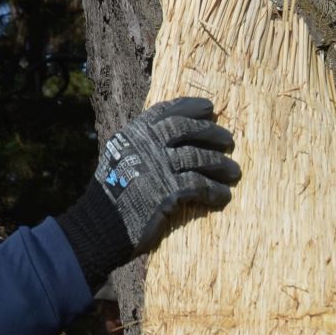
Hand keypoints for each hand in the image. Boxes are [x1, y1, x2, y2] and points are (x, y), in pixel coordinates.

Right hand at [94, 97, 241, 253]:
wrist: (101, 228)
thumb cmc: (113, 198)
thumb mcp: (122, 161)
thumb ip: (143, 148)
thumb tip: (175, 143)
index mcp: (132, 135)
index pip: (164, 111)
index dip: (189, 107)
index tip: (208, 107)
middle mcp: (144, 145)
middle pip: (185, 129)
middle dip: (210, 132)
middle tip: (229, 141)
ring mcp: (155, 167)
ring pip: (197, 157)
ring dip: (220, 165)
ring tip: (234, 172)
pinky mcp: (166, 191)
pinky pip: (200, 186)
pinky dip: (215, 191)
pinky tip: (224, 196)